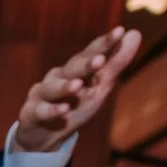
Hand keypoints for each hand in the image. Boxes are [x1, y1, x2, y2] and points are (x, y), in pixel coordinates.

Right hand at [11, 27, 141, 153]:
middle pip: (71, 68)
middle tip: (99, 59)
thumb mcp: (99, 86)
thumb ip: (115, 63)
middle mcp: (58, 77)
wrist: (45, 134)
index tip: (119, 32)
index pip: (91, 53)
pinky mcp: (32, 114)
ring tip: (77, 85)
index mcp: (76, 69)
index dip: (103, 44)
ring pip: (52, 88)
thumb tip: (135, 33)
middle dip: (84, 64)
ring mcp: (43, 95)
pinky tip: (63, 110)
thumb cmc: (75, 106)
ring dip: (64, 87)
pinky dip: (52, 110)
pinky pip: (41, 111)